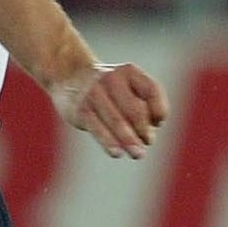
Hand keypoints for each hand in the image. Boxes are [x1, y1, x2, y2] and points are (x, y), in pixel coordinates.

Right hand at [53, 61, 169, 157]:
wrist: (69, 76)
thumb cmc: (108, 89)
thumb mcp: (127, 87)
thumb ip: (143, 107)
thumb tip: (149, 135)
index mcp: (129, 72)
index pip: (151, 90)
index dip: (159, 108)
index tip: (159, 122)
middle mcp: (112, 79)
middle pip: (135, 109)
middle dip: (144, 130)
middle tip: (149, 141)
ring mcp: (95, 93)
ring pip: (117, 121)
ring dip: (129, 140)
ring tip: (138, 154)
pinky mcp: (81, 109)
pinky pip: (98, 128)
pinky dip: (109, 142)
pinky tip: (117, 153)